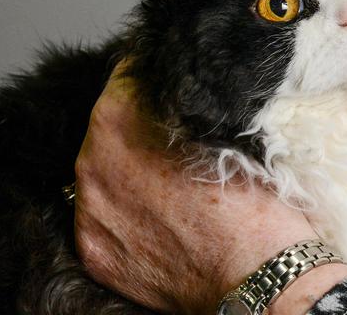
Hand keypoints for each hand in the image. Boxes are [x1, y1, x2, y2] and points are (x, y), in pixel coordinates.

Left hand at [74, 60, 346, 314]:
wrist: (257, 269)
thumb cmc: (252, 191)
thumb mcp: (223, 119)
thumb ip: (183, 100)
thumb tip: (175, 88)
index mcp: (117, 114)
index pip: (125, 76)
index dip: (154, 81)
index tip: (173, 91)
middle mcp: (91, 159)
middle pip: (110, 127)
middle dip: (140, 129)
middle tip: (180, 142)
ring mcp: (89, 209)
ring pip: (105, 175)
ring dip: (130, 173)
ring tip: (173, 186)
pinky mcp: (93, 252)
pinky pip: (106, 220)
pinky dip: (129, 217)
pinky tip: (164, 220)